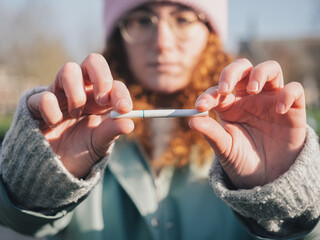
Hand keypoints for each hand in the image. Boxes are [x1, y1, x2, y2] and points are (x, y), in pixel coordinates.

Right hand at [27, 53, 133, 177]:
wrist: (53, 167)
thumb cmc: (81, 151)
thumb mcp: (99, 144)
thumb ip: (111, 132)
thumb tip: (130, 124)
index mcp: (101, 100)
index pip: (115, 85)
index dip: (120, 93)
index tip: (124, 109)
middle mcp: (83, 91)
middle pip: (93, 62)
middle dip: (101, 77)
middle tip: (101, 100)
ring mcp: (60, 94)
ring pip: (69, 69)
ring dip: (76, 93)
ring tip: (76, 114)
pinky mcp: (38, 103)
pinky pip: (45, 96)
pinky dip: (52, 111)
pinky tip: (54, 123)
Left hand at [189, 59, 305, 188]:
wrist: (266, 178)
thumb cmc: (241, 160)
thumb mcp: (224, 148)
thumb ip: (210, 133)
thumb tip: (191, 120)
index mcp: (229, 106)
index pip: (217, 90)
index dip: (208, 95)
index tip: (200, 106)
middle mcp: (250, 98)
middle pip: (242, 68)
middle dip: (232, 72)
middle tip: (225, 88)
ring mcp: (271, 100)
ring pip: (270, 69)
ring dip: (260, 73)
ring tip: (253, 90)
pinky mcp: (292, 108)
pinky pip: (294, 90)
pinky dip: (287, 94)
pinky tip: (279, 110)